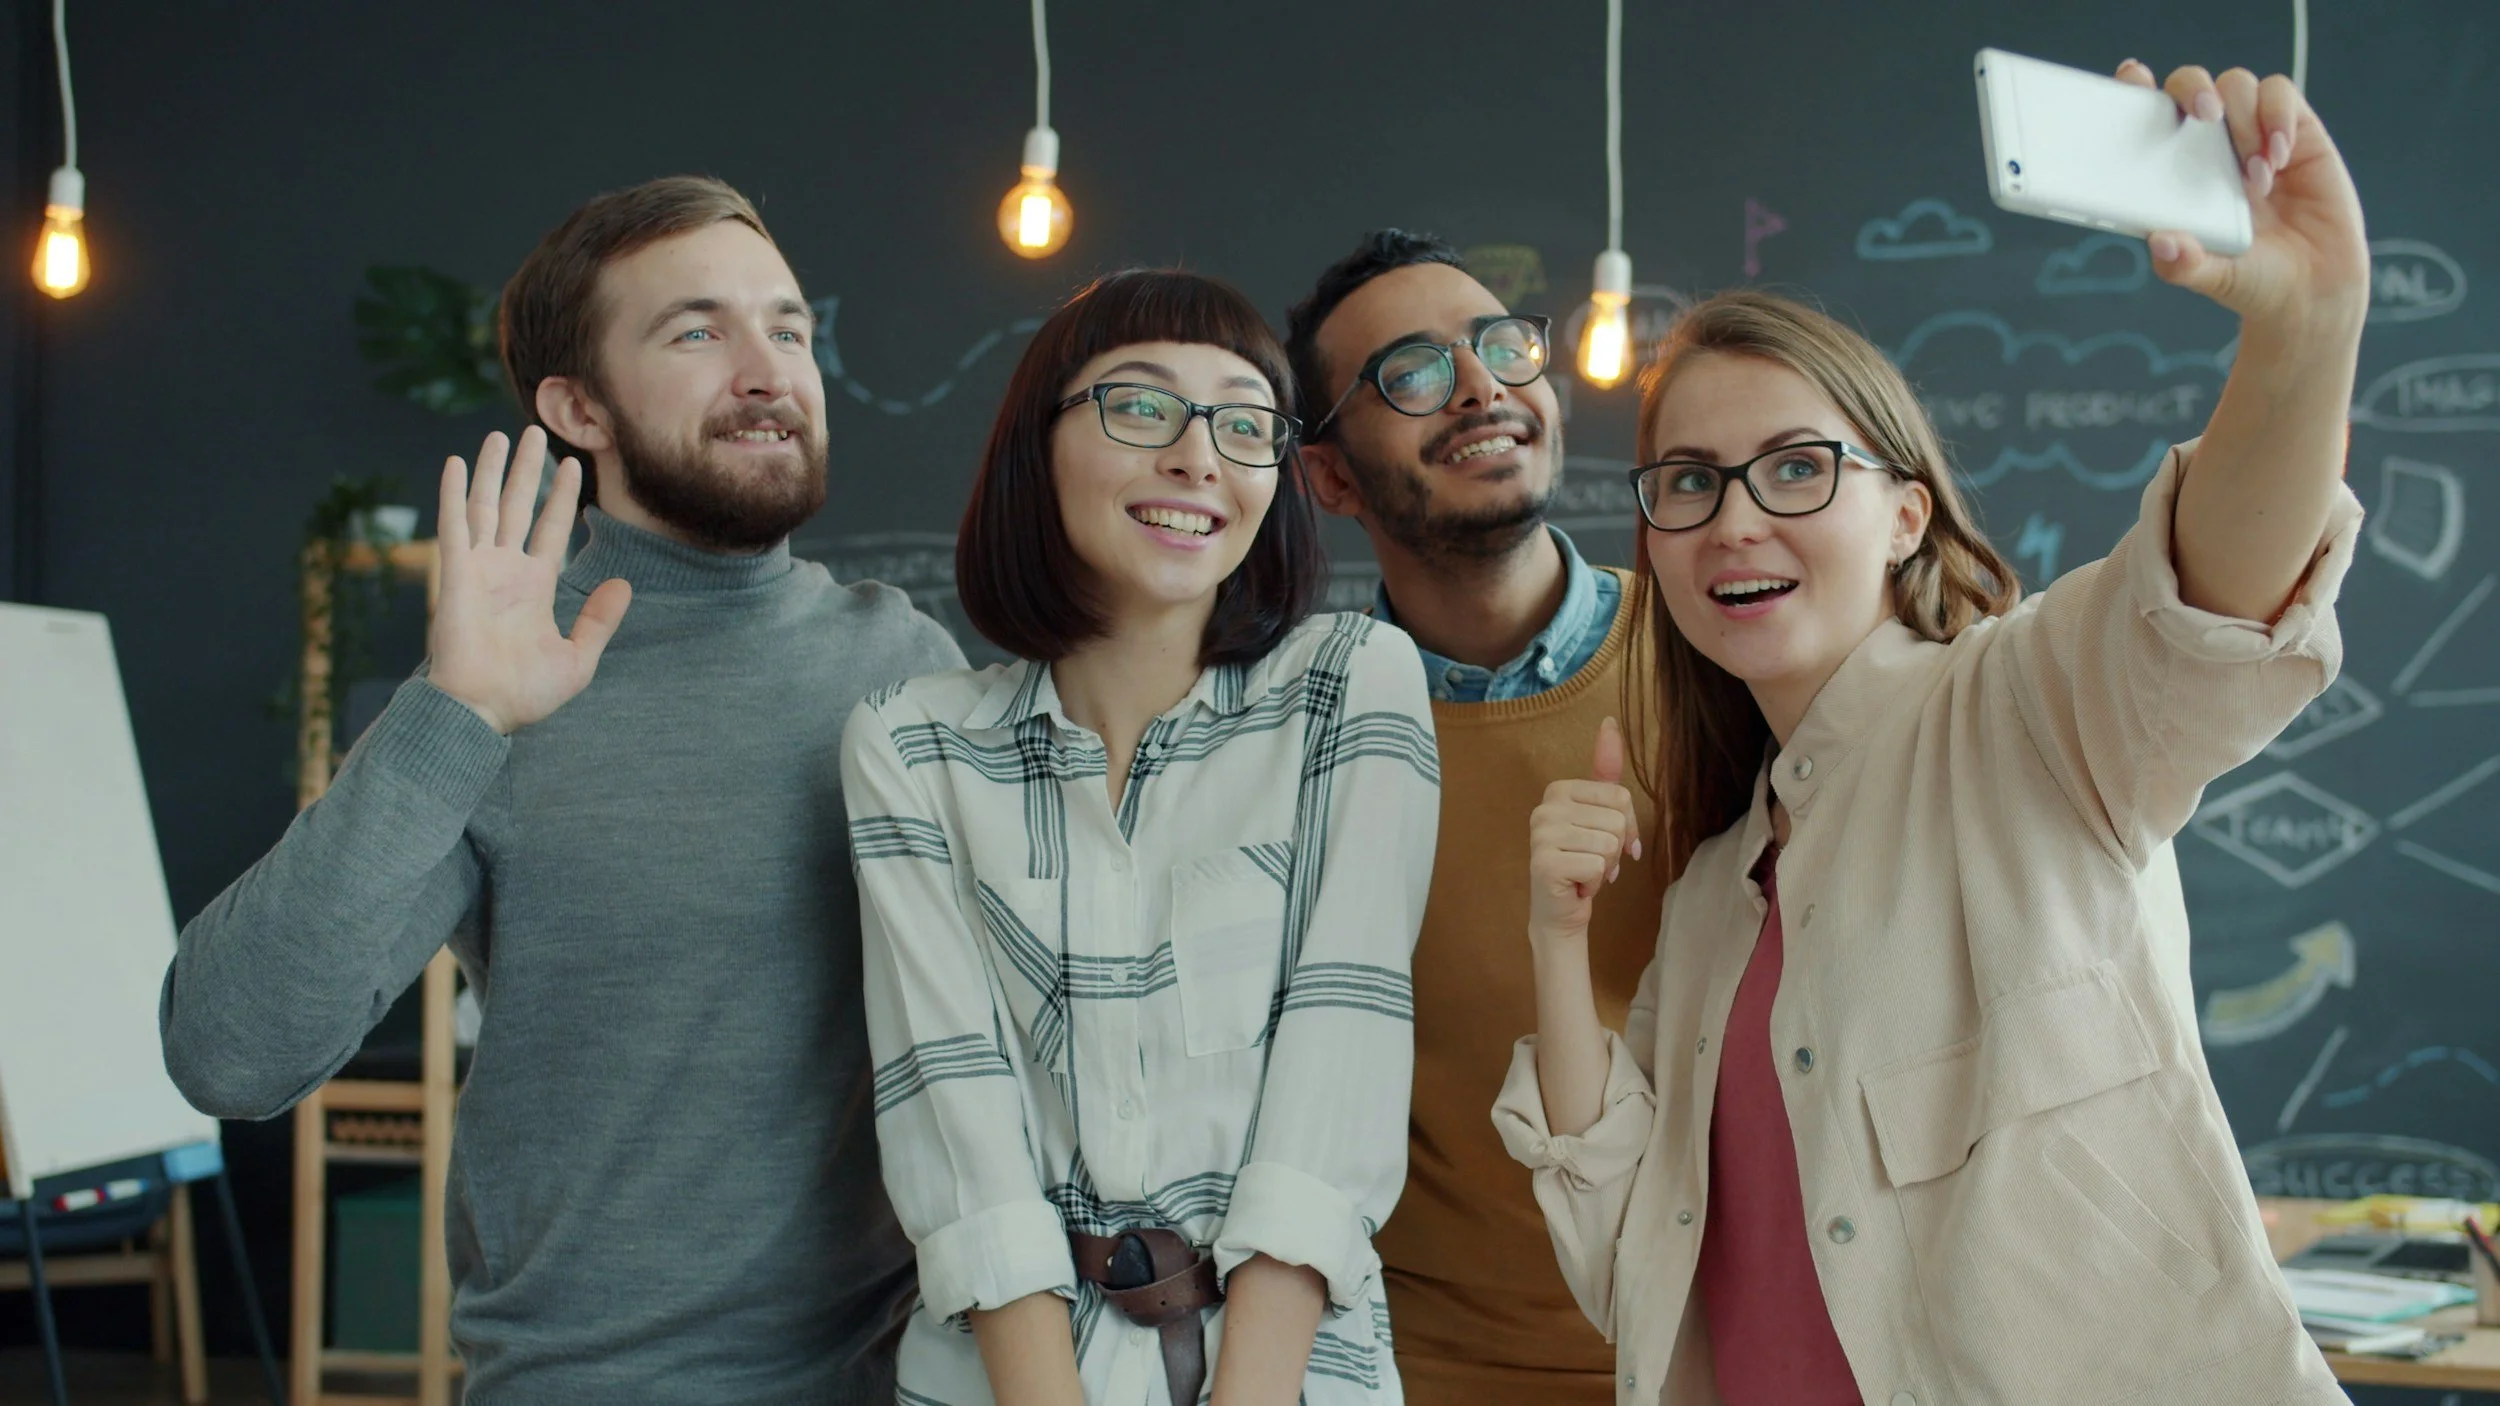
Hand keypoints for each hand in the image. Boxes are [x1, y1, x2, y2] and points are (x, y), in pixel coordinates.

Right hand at [427, 427, 631, 734]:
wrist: (482, 711)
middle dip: (529, 470)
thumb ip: (600, 620)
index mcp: (534, 587)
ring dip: (492, 470)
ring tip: (501, 436)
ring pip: (487, 506)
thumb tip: (623, 584)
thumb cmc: (525, 694)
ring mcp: (478, 569)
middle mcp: (505, 571)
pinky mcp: (455, 575)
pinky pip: (453, 526)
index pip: (551, 529)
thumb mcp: (577, 657)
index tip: (574, 465)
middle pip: (519, 507)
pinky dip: (453, 494)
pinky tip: (455, 463)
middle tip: (536, 432)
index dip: (561, 497)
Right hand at [1526, 717, 1642, 945]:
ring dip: (1605, 867)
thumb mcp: (1598, 815)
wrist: (1559, 911)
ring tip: (1584, 872)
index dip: (1626, 826)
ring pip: (1609, 843)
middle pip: (1616, 819)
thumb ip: (1605, 773)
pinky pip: (1597, 865)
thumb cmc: (1582, 862)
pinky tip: (1576, 885)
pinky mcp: (1544, 863)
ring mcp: (1541, 835)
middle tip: (1592, 861)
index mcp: (1559, 790)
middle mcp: (1545, 808)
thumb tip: (1611, 721)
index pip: (1620, 795)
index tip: (1607, 842)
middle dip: (1614, 849)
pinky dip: (1595, 883)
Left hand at [2117, 58, 2368, 332]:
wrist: (2313, 287)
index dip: (2134, 89)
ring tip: (2257, 179)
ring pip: (2237, 85)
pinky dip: (2279, 117)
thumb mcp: (2212, 277)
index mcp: (2172, 171)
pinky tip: (2282, 158)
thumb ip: (2184, 264)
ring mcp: (2251, 134)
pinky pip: (2281, 95)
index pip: (2146, 116)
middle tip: (2206, 117)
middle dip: (2194, 89)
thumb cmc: (2251, 277)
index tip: (2133, 82)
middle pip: (2190, 85)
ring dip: (2246, 122)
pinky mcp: (2296, 131)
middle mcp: (2207, 146)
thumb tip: (2160, 241)